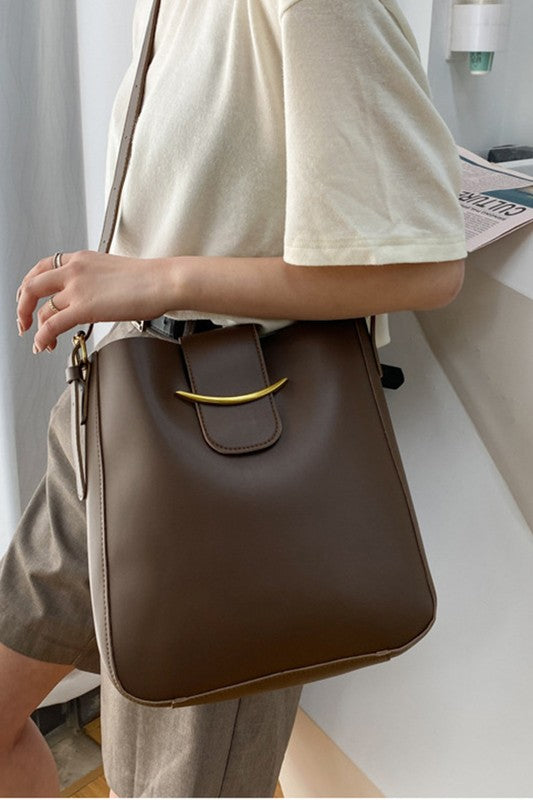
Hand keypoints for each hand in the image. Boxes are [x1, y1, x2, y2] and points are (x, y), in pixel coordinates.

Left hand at [15, 250, 169, 352]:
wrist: (162, 281)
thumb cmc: (148, 279)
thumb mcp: (112, 271)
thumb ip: (94, 281)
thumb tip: (91, 296)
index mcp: (80, 259)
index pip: (41, 268)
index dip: (29, 286)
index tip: (29, 299)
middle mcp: (74, 270)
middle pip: (32, 287)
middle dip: (23, 308)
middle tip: (24, 322)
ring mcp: (77, 289)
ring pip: (43, 310)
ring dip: (38, 329)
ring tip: (43, 342)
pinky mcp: (83, 308)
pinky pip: (52, 325)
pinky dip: (43, 337)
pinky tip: (44, 345)